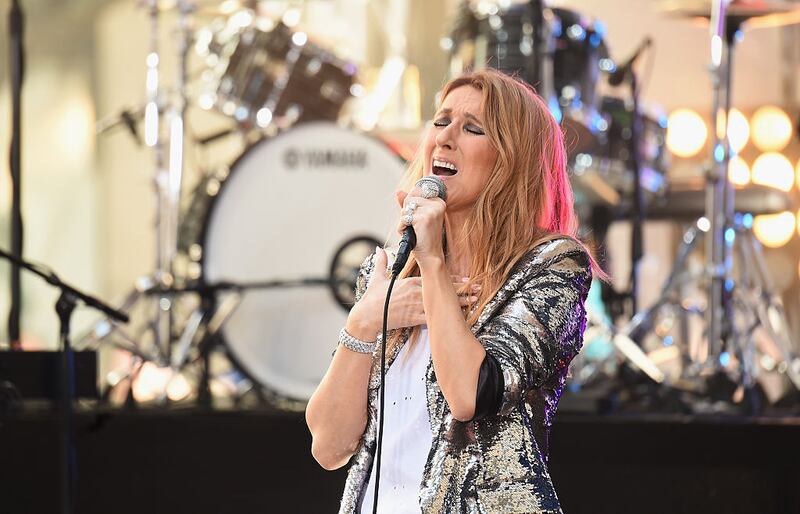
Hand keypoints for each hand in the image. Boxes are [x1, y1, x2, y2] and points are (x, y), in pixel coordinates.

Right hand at [346, 247, 478, 337]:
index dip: (451, 279)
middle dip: (461, 289)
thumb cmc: (372, 299)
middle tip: (477, 287)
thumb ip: (381, 263)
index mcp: (410, 282)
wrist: (368, 316)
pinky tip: (459, 317)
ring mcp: (417, 305)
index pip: (435, 278)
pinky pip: (434, 318)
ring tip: (474, 300)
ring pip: (442, 303)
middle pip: (443, 289)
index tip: (465, 279)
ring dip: (459, 303)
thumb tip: (380, 250)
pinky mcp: (415, 318)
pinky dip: (447, 317)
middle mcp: (416, 292)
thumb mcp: (377, 278)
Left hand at [396, 188, 445, 267]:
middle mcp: (437, 204)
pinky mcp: (423, 218)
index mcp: (438, 201)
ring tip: (414, 230)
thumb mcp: (417, 217)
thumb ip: (409, 203)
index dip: (410, 207)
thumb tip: (398, 191)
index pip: (415, 192)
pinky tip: (412, 234)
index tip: (418, 219)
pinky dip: (402, 227)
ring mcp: (431, 210)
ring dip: (404, 221)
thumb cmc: (424, 238)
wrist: (430, 255)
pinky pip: (403, 218)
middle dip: (406, 214)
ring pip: (405, 209)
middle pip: (409, 199)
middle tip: (416, 226)